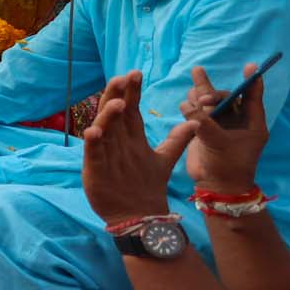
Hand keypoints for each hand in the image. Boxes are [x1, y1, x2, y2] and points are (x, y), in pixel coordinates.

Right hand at [81, 71, 195, 224]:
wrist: (139, 216)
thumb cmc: (146, 186)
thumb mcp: (164, 160)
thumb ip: (177, 140)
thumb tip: (195, 121)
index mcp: (131, 138)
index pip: (130, 110)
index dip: (132, 92)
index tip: (135, 73)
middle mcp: (116, 143)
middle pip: (114, 114)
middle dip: (116, 95)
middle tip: (121, 77)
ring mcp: (105, 155)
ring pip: (104, 130)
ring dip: (108, 116)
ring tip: (116, 102)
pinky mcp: (96, 170)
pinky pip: (94, 154)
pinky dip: (93, 143)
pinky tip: (94, 131)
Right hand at [180, 63, 269, 196]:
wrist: (215, 186)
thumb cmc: (228, 166)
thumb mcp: (218, 142)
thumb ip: (203, 122)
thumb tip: (186, 104)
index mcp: (251, 124)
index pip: (252, 97)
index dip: (252, 81)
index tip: (250, 66)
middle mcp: (237, 122)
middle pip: (227, 98)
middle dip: (213, 94)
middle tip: (201, 100)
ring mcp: (220, 126)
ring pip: (210, 103)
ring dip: (201, 93)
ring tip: (195, 80)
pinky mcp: (204, 131)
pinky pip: (197, 112)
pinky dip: (191, 105)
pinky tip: (187, 99)